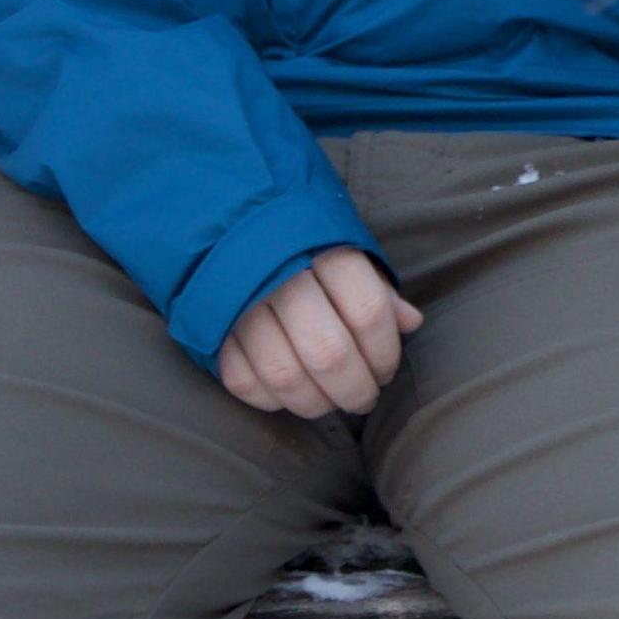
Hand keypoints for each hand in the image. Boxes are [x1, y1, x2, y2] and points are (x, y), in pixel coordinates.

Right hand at [214, 247, 420, 420]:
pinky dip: (270, 399)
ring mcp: (238, 302)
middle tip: (363, 399)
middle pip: (328, 352)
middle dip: (354, 389)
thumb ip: (375, 287)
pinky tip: (288, 394)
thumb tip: (410, 323)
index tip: (385, 370)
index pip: (368, 312)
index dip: (384, 353)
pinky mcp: (208, 326)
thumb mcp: (342, 249)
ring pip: (284, 375)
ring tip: (329, 402)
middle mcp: (279, 275)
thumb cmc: (295, 240)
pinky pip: (242, 381)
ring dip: (315, 402)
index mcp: (322, 249)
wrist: (217, 216)